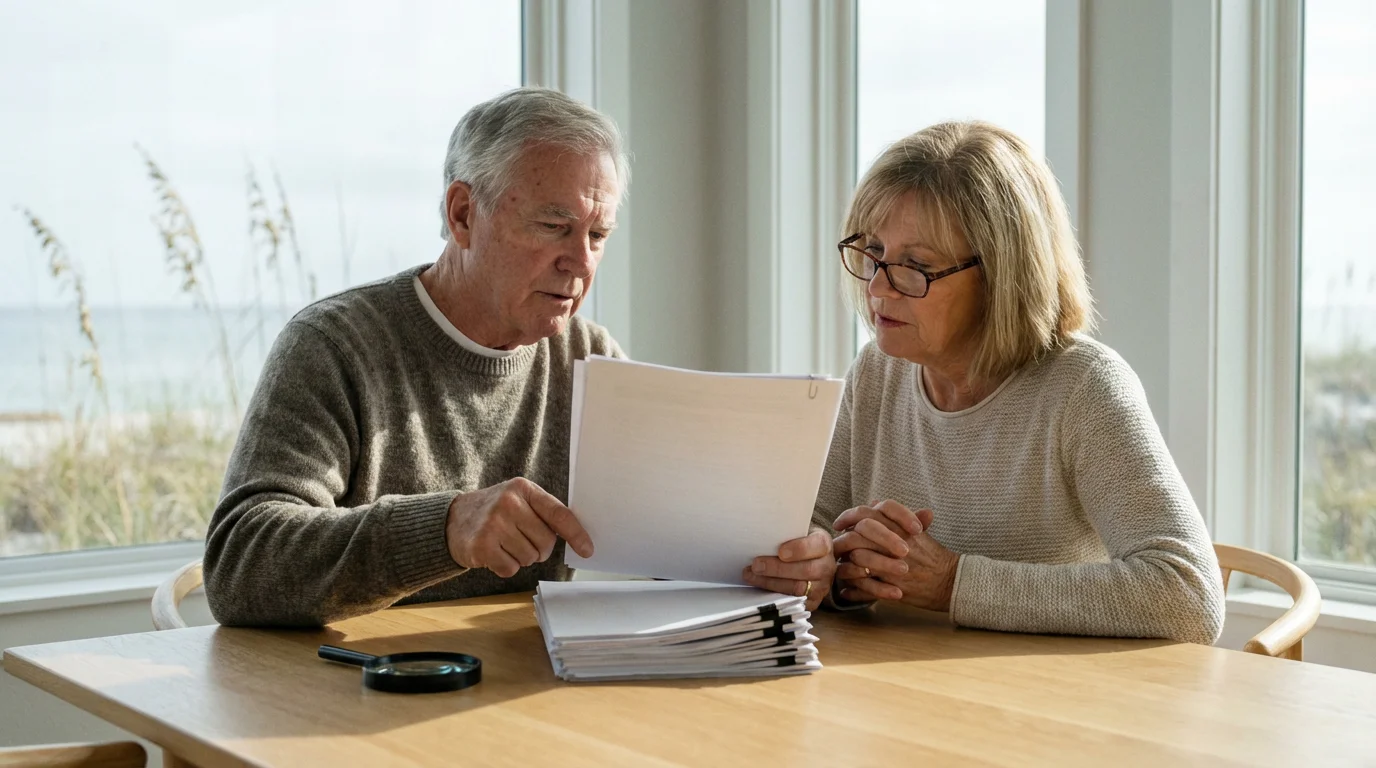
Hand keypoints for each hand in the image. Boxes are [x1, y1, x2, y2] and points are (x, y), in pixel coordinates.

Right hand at [445, 477, 592, 577]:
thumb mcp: (518, 499)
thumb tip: (578, 537)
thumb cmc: (495, 512)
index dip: (576, 534)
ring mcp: (494, 524)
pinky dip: (505, 566)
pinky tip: (494, 552)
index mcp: (523, 489)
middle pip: (546, 542)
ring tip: (504, 543)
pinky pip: (511, 568)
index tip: (588, 549)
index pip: (558, 513)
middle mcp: (508, 503)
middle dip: (539, 549)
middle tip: (521, 540)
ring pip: (530, 558)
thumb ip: (544, 513)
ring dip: (521, 557)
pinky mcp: (482, 546)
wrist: (453, 519)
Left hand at [742, 530, 835, 610]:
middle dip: (778, 569)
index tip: (780, 551)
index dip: (800, 549)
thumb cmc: (796, 543)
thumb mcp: (795, 533)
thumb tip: (761, 535)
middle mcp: (827, 566)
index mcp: (824, 544)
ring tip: (751, 576)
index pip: (818, 545)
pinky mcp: (813, 601)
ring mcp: (822, 586)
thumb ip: (785, 534)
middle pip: (806, 570)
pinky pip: (794, 602)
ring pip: (798, 588)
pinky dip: (775, 595)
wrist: (809, 561)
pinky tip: (760, 588)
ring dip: (771, 583)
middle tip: (756, 565)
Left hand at [833, 501, 958, 610]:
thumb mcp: (917, 530)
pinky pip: (864, 589)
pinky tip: (845, 591)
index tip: (839, 524)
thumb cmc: (933, 555)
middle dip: (842, 542)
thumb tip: (874, 502)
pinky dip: (852, 591)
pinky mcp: (893, 589)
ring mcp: (893, 567)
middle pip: (857, 537)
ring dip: (844, 566)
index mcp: (900, 528)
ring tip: (839, 569)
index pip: (867, 514)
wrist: (951, 581)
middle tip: (835, 548)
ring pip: (856, 561)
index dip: (848, 516)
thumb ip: (895, 517)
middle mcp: (895, 544)